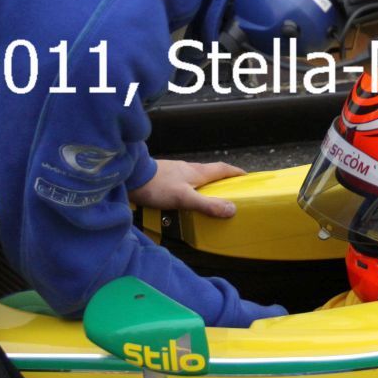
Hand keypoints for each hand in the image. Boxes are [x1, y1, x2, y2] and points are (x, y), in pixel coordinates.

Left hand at [128, 159, 244, 217]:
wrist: (130, 178)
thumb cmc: (157, 186)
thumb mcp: (185, 198)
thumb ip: (207, 204)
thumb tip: (231, 209)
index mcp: (197, 171)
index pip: (222, 168)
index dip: (235, 172)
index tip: (246, 177)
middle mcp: (188, 168)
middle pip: (211, 172)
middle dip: (223, 179)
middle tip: (231, 190)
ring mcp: (176, 172)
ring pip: (196, 177)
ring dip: (206, 184)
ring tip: (210, 197)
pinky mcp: (165, 177)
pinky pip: (184, 182)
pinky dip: (192, 189)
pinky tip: (186, 198)